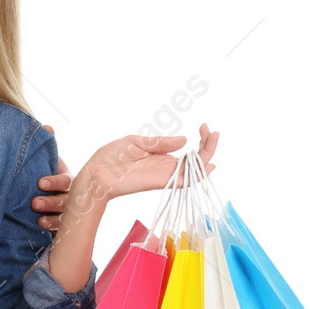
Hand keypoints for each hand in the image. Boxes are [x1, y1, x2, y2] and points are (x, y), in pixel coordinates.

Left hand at [32, 124, 73, 230]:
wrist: (39, 191)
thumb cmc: (44, 172)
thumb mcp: (46, 159)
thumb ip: (46, 144)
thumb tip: (47, 126)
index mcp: (69, 179)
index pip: (65, 181)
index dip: (54, 181)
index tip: (40, 182)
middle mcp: (72, 196)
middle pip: (66, 200)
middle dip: (51, 201)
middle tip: (34, 202)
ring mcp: (69, 211)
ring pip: (65, 216)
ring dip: (52, 217)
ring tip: (38, 218)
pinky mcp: (62, 224)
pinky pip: (61, 228)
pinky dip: (52, 227)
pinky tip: (41, 226)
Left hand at [75, 122, 219, 205]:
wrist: (97, 172)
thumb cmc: (112, 157)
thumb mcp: (138, 142)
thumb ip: (160, 142)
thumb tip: (184, 140)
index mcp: (162, 156)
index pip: (189, 150)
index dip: (200, 140)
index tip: (203, 126)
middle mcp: (167, 167)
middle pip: (197, 161)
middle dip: (209, 146)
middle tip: (213, 132)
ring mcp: (165, 175)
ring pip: (195, 171)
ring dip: (207, 156)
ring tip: (212, 139)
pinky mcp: (160, 182)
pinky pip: (184, 181)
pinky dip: (197, 175)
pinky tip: (208, 164)